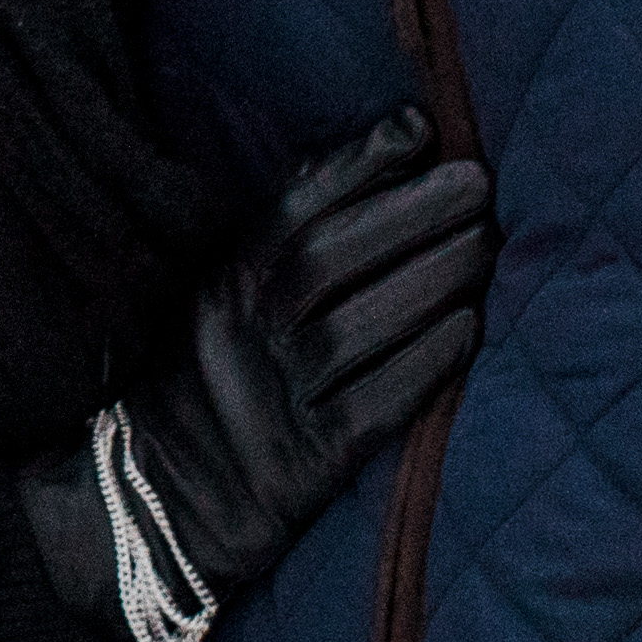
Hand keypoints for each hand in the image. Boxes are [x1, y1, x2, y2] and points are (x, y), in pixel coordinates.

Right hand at [21, 110, 492, 639]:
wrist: (153, 511)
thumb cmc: (206, 391)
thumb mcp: (217, 307)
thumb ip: (277, 250)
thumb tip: (381, 174)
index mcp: (219, 285)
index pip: (292, 206)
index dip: (359, 163)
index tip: (419, 130)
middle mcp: (242, 334)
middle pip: (335, 255)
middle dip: (414, 211)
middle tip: (478, 184)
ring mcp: (272, 400)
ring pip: (363, 324)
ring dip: (436, 278)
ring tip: (488, 247)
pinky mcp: (306, 465)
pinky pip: (378, 403)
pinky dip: (429, 361)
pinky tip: (470, 330)